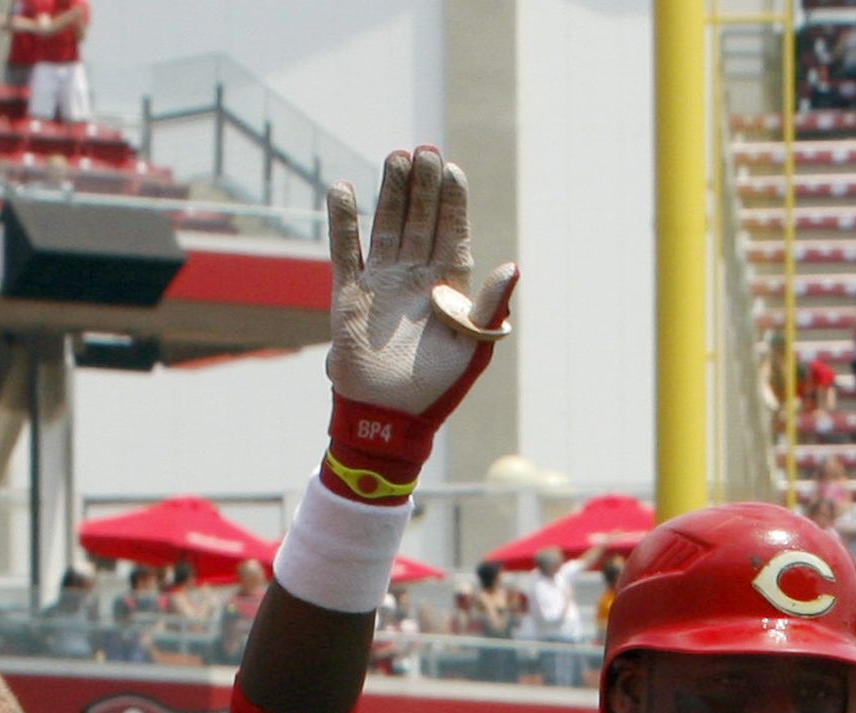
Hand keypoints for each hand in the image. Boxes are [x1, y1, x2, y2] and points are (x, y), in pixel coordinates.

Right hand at [320, 147, 516, 501]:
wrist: (386, 418)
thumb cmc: (436, 388)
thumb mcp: (472, 346)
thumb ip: (490, 306)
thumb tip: (513, 266)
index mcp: (449, 287)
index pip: (452, 232)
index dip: (452, 201)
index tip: (451, 171)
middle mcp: (416, 278)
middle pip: (420, 220)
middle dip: (422, 186)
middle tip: (424, 152)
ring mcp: (382, 283)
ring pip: (386, 226)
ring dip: (390, 192)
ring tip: (395, 157)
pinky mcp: (348, 295)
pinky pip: (345, 251)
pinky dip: (342, 222)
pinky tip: (342, 190)